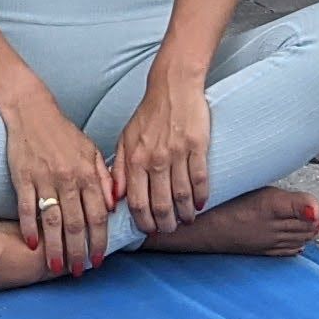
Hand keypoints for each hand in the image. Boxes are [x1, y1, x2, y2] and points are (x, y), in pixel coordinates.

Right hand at [0, 98, 114, 275]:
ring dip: (55, 246)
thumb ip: (103, 178)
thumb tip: (113, 206)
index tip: (99, 259)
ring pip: (52, 220)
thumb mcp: (89, 150)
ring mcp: (45, 179)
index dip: (99, 239)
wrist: (31, 111)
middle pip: (76, 222)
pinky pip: (26, 208)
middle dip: (79, 251)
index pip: (98, 214)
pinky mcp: (23, 178)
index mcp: (88, 173)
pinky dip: (29, 227)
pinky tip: (32, 245)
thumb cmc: (62, 133)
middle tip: (79, 271)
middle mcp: (69, 178)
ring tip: (56, 266)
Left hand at [112, 65, 214, 236]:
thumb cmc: (149, 114)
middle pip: (161, 204)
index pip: (137, 202)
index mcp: (135, 159)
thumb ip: (120, 170)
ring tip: (186, 220)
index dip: (143, 221)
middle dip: (166, 224)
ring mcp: (177, 153)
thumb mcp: (125, 139)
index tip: (149, 230)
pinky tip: (201, 204)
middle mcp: (155, 159)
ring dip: (185, 214)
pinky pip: (200, 178)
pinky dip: (201, 195)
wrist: (173, 87)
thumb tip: (117, 198)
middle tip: (170, 229)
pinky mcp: (198, 146)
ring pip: (182, 195)